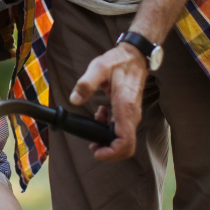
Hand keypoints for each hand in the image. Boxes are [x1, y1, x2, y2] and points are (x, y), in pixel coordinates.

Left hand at [69, 43, 148, 160]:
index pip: (125, 141)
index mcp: (125, 107)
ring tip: (93, 127)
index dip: (112, 153)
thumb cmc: (118, 61)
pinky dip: (110, 130)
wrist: (135, 56)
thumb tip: (74, 99)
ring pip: (125, 140)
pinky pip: (123, 130)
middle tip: (93, 146)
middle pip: (127, 146)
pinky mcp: (130, 113)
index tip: (97, 152)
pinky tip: (100, 116)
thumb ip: (86, 83)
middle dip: (109, 152)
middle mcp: (132, 115)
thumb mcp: (99, 67)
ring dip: (108, 141)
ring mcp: (132, 115)